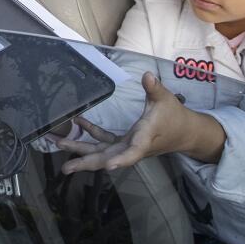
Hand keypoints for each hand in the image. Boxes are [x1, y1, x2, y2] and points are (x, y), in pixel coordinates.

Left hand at [53, 72, 224, 173]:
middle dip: (86, 162)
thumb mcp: (165, 100)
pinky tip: (78, 124)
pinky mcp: (125, 142)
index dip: (122, 159)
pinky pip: (105, 141)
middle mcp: (133, 147)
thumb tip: (147, 75)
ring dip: (81, 150)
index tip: (110, 166)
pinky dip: (91, 134)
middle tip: (66, 167)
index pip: (133, 152)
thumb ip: (154, 88)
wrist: (184, 132)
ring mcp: (127, 146)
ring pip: (102, 152)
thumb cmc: (175, 116)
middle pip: (108, 158)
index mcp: (145, 138)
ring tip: (60, 145)